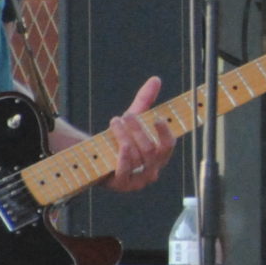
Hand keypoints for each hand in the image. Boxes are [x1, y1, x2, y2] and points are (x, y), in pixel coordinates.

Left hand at [102, 76, 174, 191]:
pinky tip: (119, 144)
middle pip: (150, 150)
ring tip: (115, 122)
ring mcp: (138, 180)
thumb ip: (145, 100)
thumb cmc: (120, 138)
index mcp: (159, 155)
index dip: (164, 132)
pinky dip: (122, 157)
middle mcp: (152, 170)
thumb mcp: (134, 118)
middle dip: (138, 130)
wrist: (97, 158)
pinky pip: (125, 172)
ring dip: (124, 137)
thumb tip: (156, 79)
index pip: (168, 145)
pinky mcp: (122, 185)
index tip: (157, 118)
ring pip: (136, 157)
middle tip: (127, 115)